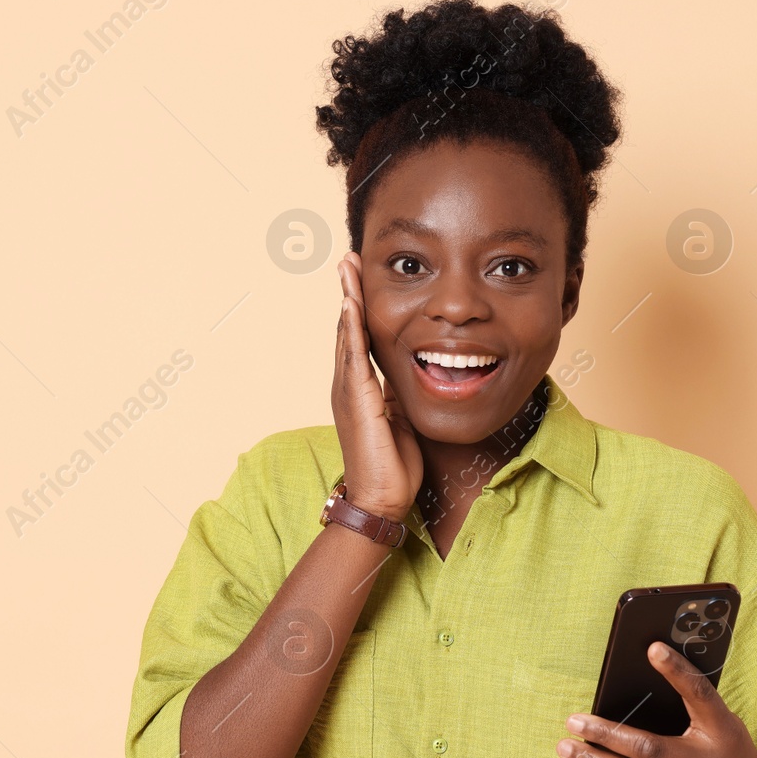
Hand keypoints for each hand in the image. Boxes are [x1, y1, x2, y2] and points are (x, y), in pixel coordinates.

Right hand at [332, 252, 421, 521]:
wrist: (382, 498)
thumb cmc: (393, 464)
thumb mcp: (399, 417)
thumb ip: (397, 393)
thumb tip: (411, 373)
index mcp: (359, 388)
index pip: (358, 338)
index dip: (359, 306)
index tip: (361, 278)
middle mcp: (348, 385)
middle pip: (346, 327)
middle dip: (349, 292)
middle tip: (349, 259)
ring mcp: (348, 391)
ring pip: (346, 335)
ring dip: (347, 299)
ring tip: (347, 268)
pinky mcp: (357, 400)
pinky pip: (353, 356)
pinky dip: (352, 328)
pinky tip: (352, 304)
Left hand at [556, 642, 756, 757]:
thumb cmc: (727, 750)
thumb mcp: (722, 723)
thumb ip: (690, 705)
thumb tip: (636, 685)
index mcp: (723, 729)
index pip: (700, 694)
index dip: (678, 671)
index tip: (652, 648)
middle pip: (649, 748)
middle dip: (606, 733)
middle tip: (573, 720)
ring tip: (566, 748)